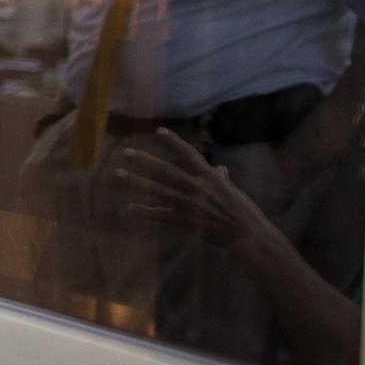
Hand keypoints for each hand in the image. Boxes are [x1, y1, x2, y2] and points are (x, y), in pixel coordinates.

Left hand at [115, 129, 270, 250]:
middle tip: (125, 152)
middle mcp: (196, 187)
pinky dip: (145, 212)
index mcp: (209, 176)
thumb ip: (220, 178)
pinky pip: (161, 215)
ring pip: (157, 190)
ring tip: (118, 173)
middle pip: (165, 170)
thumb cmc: (242, 211)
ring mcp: (189, 204)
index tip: (158, 130)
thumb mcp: (231, 190)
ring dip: (136, 181)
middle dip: (144, 160)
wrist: (246, 234)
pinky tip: (130, 208)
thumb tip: (220, 169)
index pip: (188, 154)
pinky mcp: (185, 220)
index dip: (173, 142)